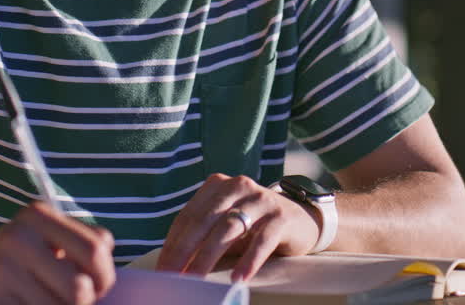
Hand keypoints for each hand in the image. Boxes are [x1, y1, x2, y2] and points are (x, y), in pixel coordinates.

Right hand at [0, 201, 115, 303]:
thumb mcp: (45, 236)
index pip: (95, 248)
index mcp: (37, 216)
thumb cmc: (16, 258)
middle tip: (74, 300)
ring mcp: (0, 273)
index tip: (98, 285)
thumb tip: (108, 249)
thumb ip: (82, 238)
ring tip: (45, 300)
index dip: (105, 275)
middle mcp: (17, 239)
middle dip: (84, 301)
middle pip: (80, 289)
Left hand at [157, 174, 320, 280]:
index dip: (173, 244)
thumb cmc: (255, 226)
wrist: (302, 219)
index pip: (188, 216)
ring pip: (228, 229)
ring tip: (196, 279)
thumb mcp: (226, 225)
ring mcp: (261, 199)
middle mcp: (238, 186)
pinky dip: (249, 260)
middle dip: (184, 251)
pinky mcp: (281, 216)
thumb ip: (203, 237)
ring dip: (209, 257)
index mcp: (218, 185)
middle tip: (172, 276)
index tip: (162, 269)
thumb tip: (172, 264)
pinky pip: (262, 240)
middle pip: (204, 221)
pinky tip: (239, 278)